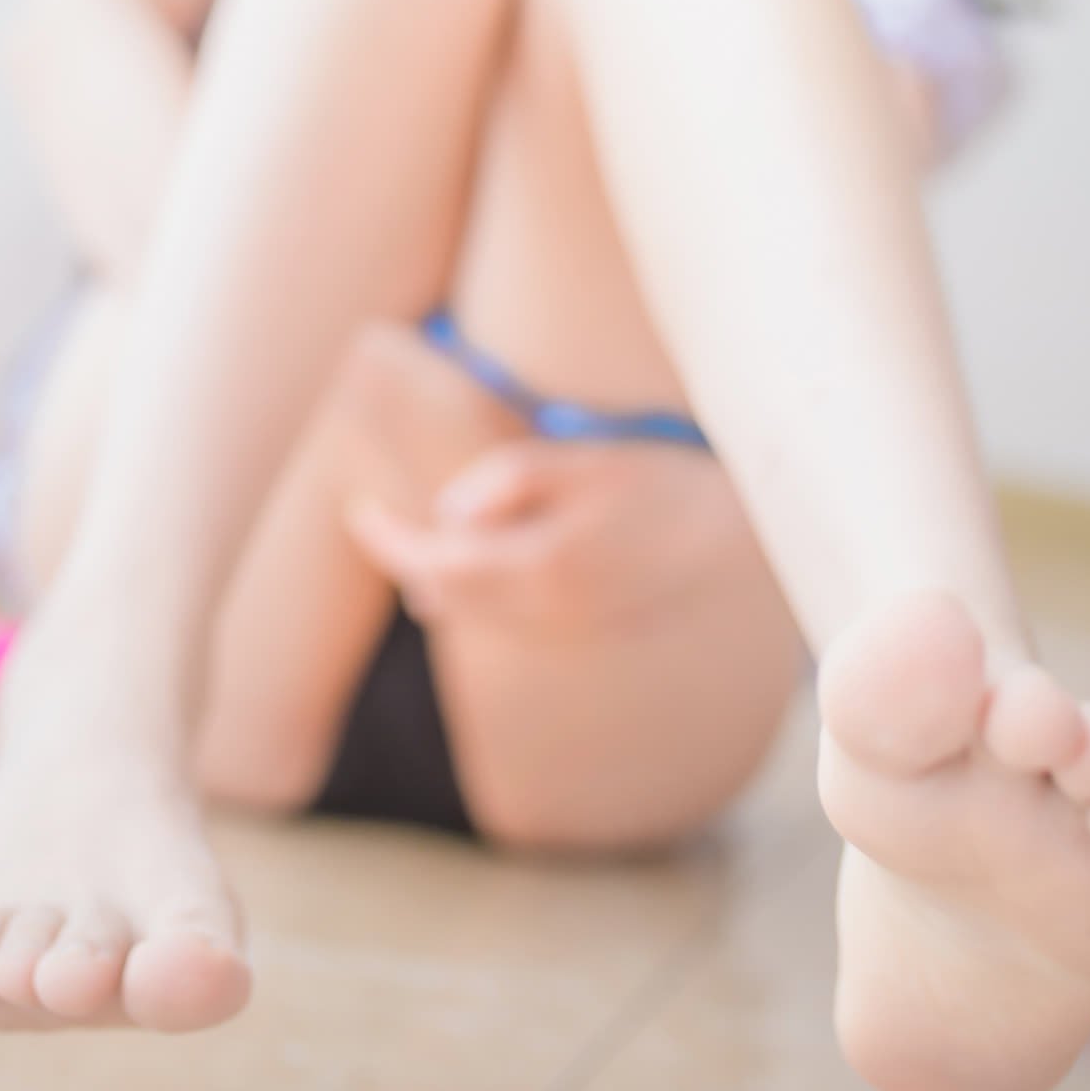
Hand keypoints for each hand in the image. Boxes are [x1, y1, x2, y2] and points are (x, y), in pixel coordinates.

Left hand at [343, 433, 753, 638]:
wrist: (729, 536)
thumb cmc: (656, 482)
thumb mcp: (586, 460)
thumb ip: (513, 480)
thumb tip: (447, 510)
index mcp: (543, 567)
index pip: (439, 566)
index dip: (390, 541)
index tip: (359, 508)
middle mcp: (547, 612)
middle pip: (448, 597)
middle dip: (405, 560)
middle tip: (374, 518)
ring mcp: (564, 628)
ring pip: (472, 614)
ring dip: (435, 581)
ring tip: (409, 542)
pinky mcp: (578, 630)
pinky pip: (502, 620)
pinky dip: (471, 595)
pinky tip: (466, 569)